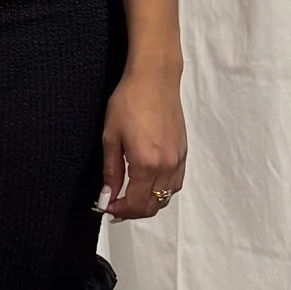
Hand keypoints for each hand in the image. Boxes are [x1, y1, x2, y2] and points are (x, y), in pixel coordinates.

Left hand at [99, 65, 184, 220]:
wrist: (154, 79)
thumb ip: (111, 171)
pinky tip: (148, 182)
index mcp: (146, 164)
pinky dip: (162, 190)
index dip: (119, 210)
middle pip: (152, 205)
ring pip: (166, 196)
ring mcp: (178, 160)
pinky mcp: (184, 152)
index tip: (106, 207)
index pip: (135, 203)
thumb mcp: (111, 137)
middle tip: (115, 204)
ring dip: (148, 201)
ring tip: (130, 194)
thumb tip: (107, 196)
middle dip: (132, 211)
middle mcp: (166, 166)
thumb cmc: (128, 102)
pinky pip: (176, 182)